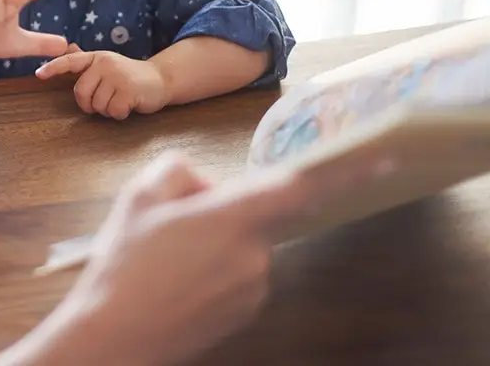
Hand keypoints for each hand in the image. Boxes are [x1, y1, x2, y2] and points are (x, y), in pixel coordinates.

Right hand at [0, 150, 390, 365]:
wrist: (114, 336)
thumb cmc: (124, 263)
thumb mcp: (137, 197)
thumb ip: (177, 171)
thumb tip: (203, 184)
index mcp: (232, 219)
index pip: (297, 188)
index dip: (342, 171)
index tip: (382, 160)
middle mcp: (254, 255)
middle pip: (250, 214)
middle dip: (217, 210)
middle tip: (165, 224)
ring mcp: (252, 289)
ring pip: (240, 246)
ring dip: (212, 243)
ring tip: (161, 261)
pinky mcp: (243, 314)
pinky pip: (235, 276)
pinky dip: (210, 272)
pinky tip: (172, 282)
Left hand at [35, 48, 169, 118]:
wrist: (160, 79)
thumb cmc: (128, 75)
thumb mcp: (107, 64)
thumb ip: (87, 61)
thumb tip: (67, 47)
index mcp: (97, 58)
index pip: (70, 61)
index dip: (53, 68)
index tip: (39, 75)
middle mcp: (105, 64)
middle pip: (81, 92)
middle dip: (89, 104)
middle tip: (104, 102)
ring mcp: (117, 76)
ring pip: (97, 105)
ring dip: (107, 110)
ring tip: (119, 100)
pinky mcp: (129, 90)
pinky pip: (112, 112)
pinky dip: (119, 114)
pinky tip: (128, 105)